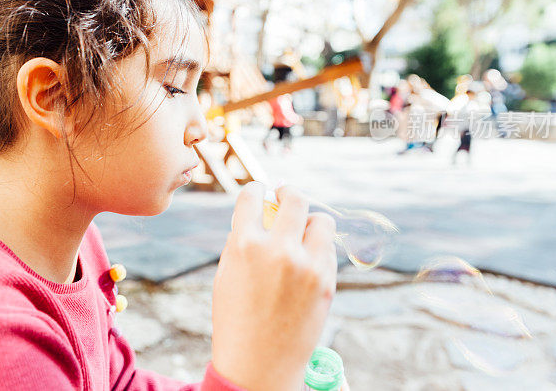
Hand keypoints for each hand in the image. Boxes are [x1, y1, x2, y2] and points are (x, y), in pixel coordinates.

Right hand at [211, 182, 336, 390]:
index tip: (260, 191)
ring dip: (310, 219)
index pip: (253, 197)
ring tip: (302, 228)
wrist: (259, 365)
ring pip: (322, 220)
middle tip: (285, 195)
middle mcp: (278, 250)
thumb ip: (241, 241)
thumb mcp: (226, 275)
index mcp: (245, 245)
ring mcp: (307, 265)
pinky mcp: (326, 281)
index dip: (256, 189)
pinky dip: (318, 247)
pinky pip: (328, 249)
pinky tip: (307, 256)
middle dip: (288, 192)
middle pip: (295, 198)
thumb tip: (259, 214)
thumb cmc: (236, 320)